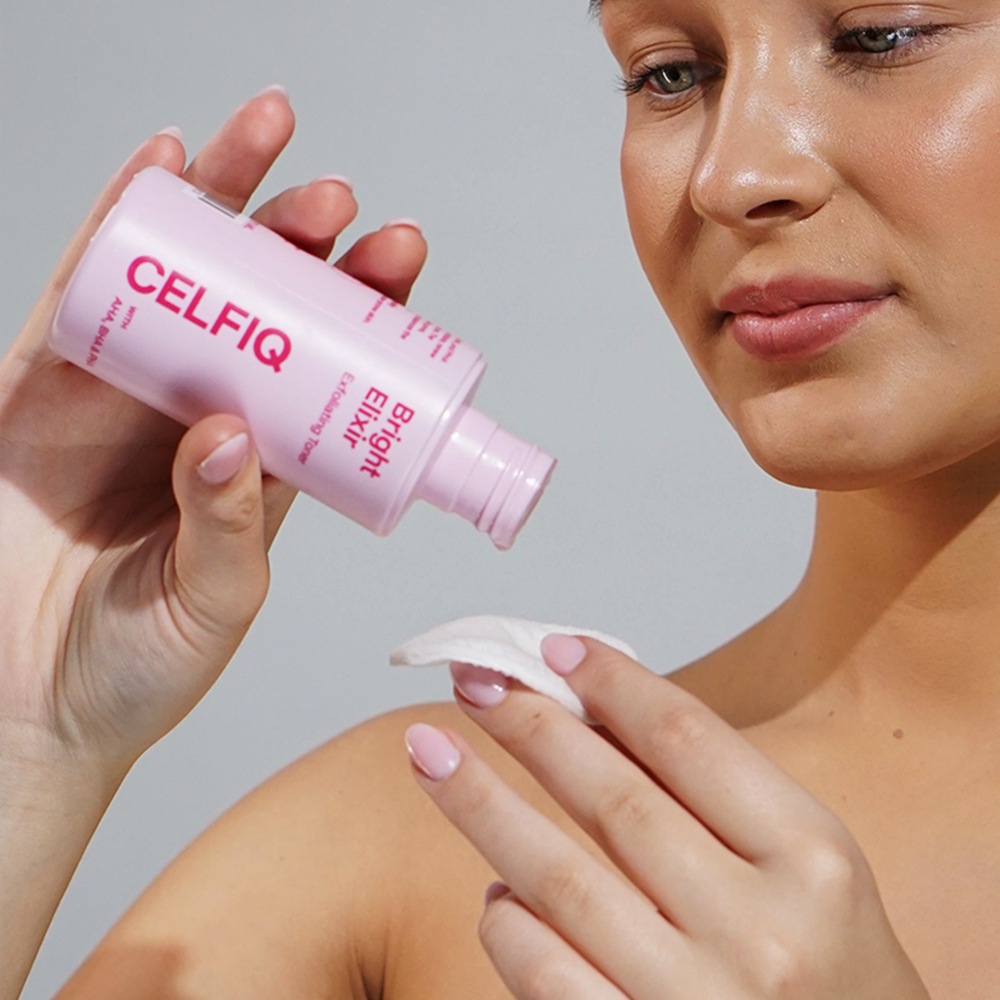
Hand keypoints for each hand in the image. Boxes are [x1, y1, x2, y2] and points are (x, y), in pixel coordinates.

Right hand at [0, 87, 427, 778]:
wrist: (30, 701)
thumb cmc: (137, 668)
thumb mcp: (214, 602)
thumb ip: (230, 523)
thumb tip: (231, 431)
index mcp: (268, 464)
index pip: (330, 366)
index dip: (366, 309)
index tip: (399, 258)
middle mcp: (208, 413)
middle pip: (266, 305)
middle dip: (304, 241)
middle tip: (339, 202)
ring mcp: (133, 392)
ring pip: (187, 278)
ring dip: (228, 202)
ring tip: (268, 140)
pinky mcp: (52, 384)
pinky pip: (88, 289)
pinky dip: (120, 222)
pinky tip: (163, 166)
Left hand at [406, 636, 931, 998]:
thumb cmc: (832, 980)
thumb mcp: (808, 873)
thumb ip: (716, 798)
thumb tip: (592, 713)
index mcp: (814, 861)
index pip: (688, 739)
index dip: (611, 683)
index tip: (554, 648)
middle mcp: (760, 933)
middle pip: (614, 798)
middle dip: (532, 727)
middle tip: (475, 680)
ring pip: (560, 880)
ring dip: (483, 805)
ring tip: (430, 750)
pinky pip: (544, 972)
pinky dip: (508, 924)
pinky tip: (497, 896)